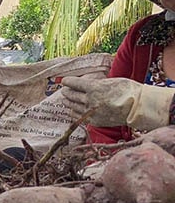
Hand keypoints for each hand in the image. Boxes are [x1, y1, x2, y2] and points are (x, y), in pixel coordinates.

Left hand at [60, 75, 174, 129]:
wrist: (138, 108)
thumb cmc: (128, 91)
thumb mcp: (111, 81)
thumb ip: (97, 84)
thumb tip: (87, 84)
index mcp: (94, 87)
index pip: (74, 83)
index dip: (68, 82)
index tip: (64, 81)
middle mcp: (90, 100)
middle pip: (71, 95)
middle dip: (66, 92)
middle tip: (64, 90)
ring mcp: (91, 112)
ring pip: (73, 106)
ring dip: (68, 102)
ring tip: (66, 99)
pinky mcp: (94, 121)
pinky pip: (79, 117)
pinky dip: (74, 112)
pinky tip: (73, 110)